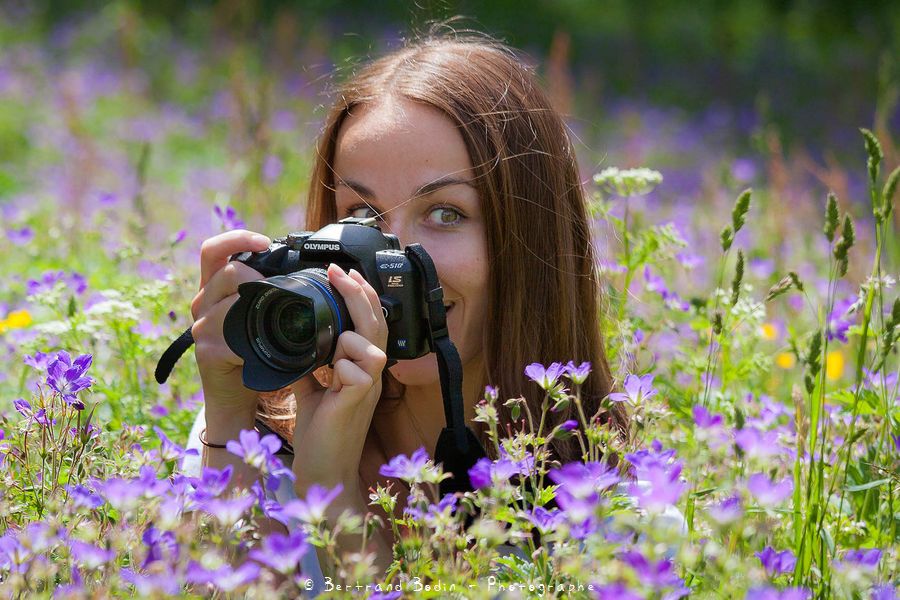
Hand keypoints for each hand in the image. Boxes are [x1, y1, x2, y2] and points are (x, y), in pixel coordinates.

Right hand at [190, 229, 271, 437]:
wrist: (236, 396)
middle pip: (227, 272)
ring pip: (229, 303)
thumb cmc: (253, 354)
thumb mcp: (257, 316)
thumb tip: (303, 271)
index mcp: (214, 289)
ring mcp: (201, 327)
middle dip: (257, 278)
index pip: (214, 250)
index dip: (237, 239)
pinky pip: (230, 338)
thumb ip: (266, 293)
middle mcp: (202, 303)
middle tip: (281, 293)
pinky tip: (263, 349)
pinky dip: (252, 341)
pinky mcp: (207, 351)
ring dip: (257, 308)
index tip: (264, 242)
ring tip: (277, 321)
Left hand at [290, 264, 388, 494]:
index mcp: (361, 367)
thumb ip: (309, 361)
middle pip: (376, 323)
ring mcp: (368, 388)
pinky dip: (341, 366)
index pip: (370, 322)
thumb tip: (293, 336)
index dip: (360, 295)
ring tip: (330, 346)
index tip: (339, 273)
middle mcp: (370, 374)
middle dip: (358, 293)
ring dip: (351, 334)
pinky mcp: (357, 402)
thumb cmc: (319, 431)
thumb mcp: (311, 386)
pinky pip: (357, 371)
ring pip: (373, 344)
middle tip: (339, 272)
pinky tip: (328, 377)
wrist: (322, 470)